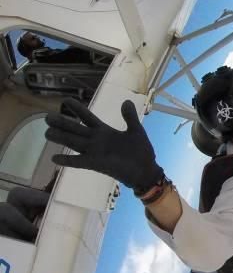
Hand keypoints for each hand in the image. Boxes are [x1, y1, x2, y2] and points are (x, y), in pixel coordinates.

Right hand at [45, 99, 163, 192]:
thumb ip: (130, 117)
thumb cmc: (141, 152)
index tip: (65, 100)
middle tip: (47, 117)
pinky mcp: (96, 164)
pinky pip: (79, 162)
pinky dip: (67, 160)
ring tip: (47, 132)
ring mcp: (95, 152)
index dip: (77, 109)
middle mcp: (96, 141)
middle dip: (62, 123)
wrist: (146, 171)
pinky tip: (54, 158)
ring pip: (74, 143)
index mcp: (105, 132)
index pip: (88, 118)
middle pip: (75, 129)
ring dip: (61, 138)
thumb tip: (126, 101)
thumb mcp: (136, 131)